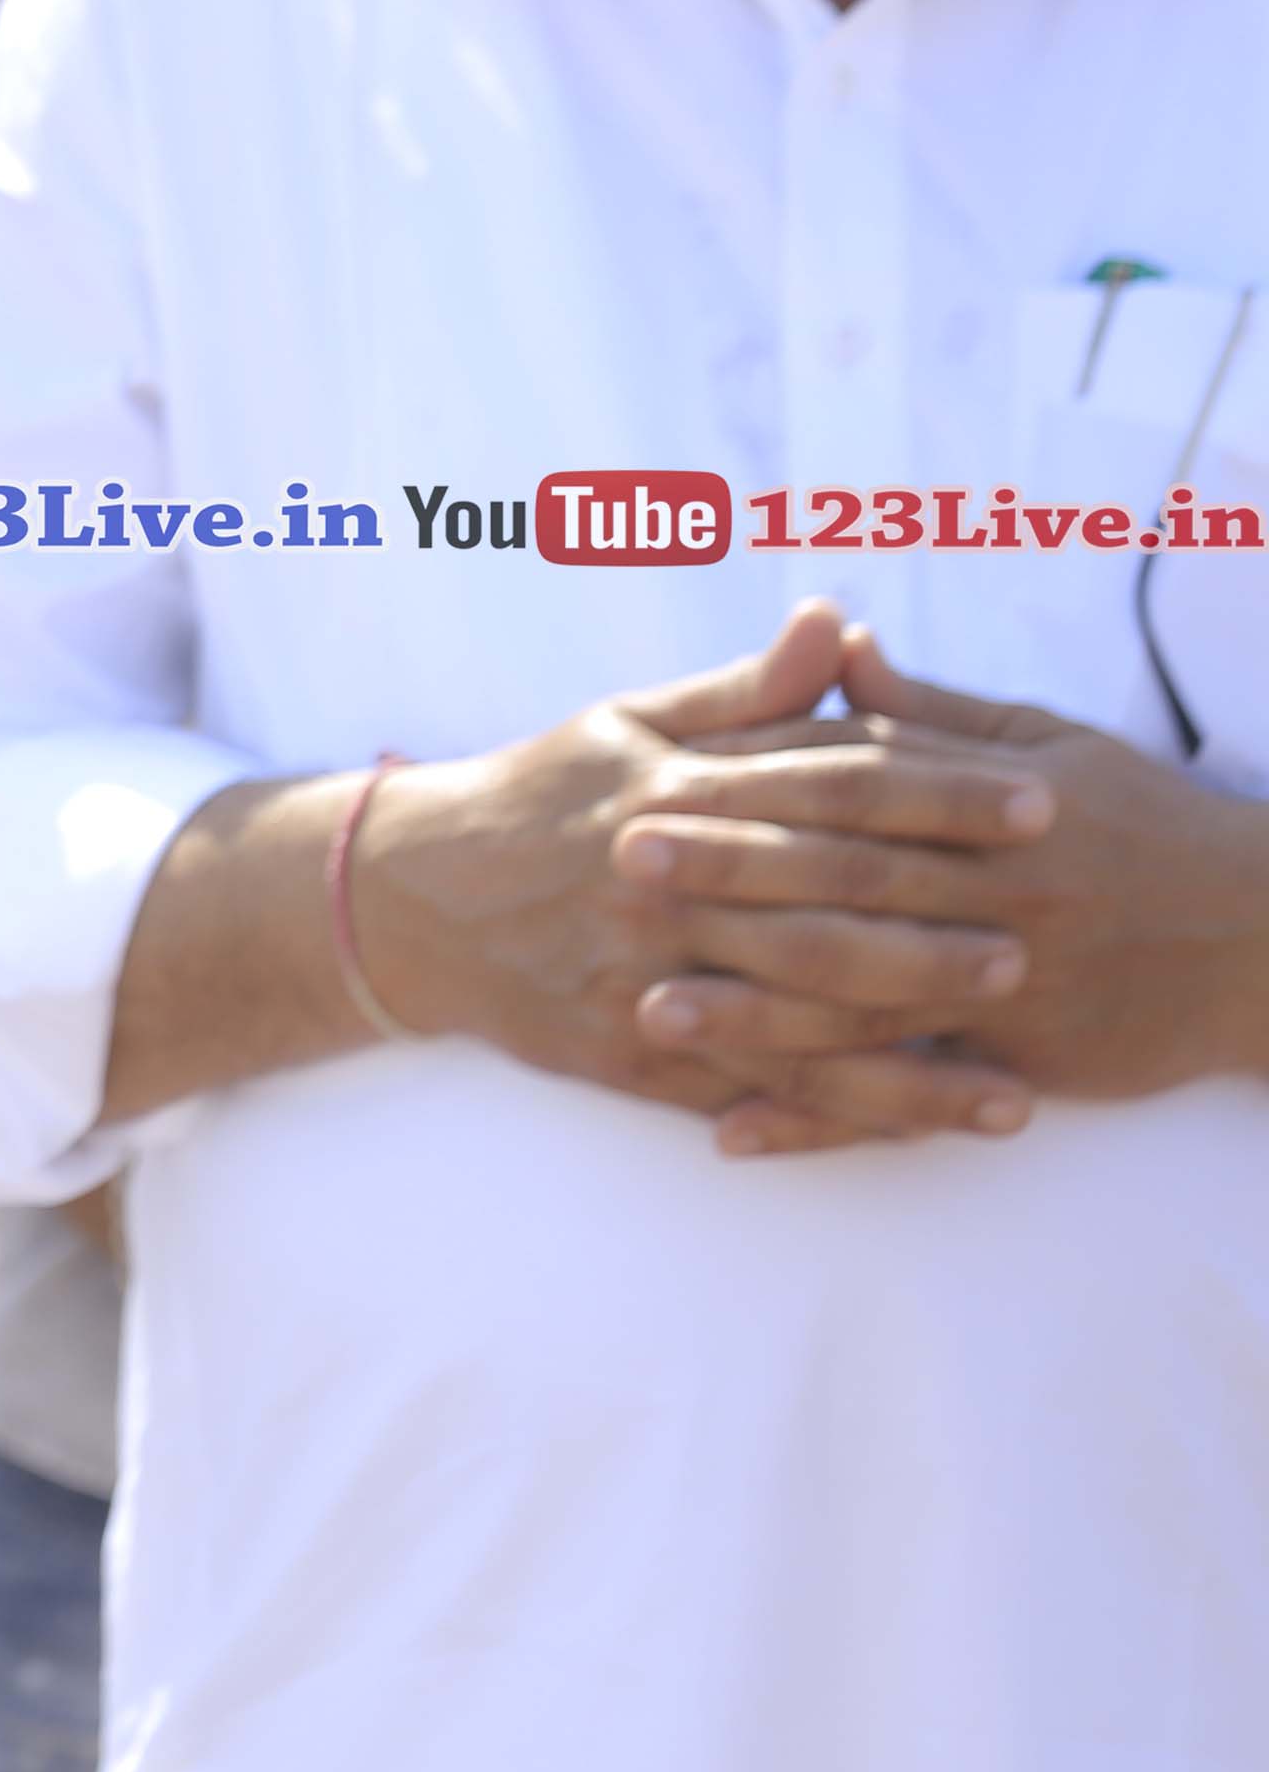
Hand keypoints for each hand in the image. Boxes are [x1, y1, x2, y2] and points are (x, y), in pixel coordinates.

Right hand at [349, 600, 1044, 1150]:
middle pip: (821, 905)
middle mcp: (662, 883)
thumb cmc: (533, 799)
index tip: (1036, 801)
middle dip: (936, 926)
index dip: (939, 792)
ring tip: (1007, 1073)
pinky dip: (832, 1113)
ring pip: (793, 1015)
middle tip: (1039, 940)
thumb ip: (743, 692)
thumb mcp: (623, 725)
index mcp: (671, 790)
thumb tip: (833, 621)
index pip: (828, 784)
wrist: (403, 899)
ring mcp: (641, 972)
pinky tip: (913, 1128)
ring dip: (905, 1046)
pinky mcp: (624, 1049)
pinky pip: (745, 1086)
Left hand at [617, 624, 1268, 1112]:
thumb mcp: (1054, 746)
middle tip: (620, 869)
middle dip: (731, 878)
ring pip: (868, 1000)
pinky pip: (911, 1096)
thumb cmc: (1150, 826)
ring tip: (650, 1010)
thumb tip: (834, 640)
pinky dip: (824, 1119)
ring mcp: (1014, 984)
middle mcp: (1003, 892)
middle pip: (849, 885)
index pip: (860, 789)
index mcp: (1001, 804)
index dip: (755, 783)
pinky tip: (736, 1131)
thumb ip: (932, 714)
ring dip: (755, 1013)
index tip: (656, 780)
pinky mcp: (1026, 1062)